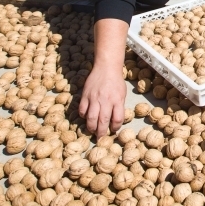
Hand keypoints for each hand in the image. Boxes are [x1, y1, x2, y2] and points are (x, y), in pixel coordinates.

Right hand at [79, 18, 129, 136]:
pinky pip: (82, 110)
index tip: (113, 130)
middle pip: (102, 121)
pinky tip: (86, 117)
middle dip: (101, 132)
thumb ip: (118, 107)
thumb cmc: (116, 81)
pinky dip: (83, 116)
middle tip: (100, 138)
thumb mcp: (122, 94)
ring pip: (90, 118)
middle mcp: (106, 100)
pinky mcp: (85, 95)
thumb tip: (114, 121)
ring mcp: (94, 98)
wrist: (106, 67)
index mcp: (117, 100)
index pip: (117, 119)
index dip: (115, 127)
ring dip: (91, 127)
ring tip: (92, 130)